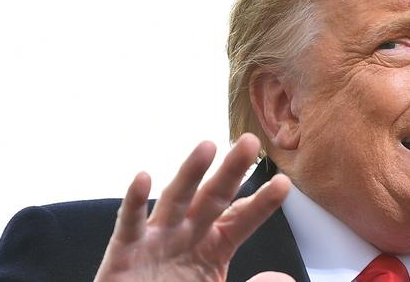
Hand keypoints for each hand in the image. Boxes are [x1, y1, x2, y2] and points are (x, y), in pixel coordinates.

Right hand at [94, 133, 293, 281]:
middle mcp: (187, 235)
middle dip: (231, 171)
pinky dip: (134, 202)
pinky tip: (143, 178)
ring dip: (190, 173)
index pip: (241, 219)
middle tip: (250, 142)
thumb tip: (280, 277)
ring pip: (176, 200)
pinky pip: (131, 224)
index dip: (261, 202)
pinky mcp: (125, 250)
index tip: (283, 183)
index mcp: (213, 247)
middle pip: (213, 198)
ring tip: (207, 146)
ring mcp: (156, 239)